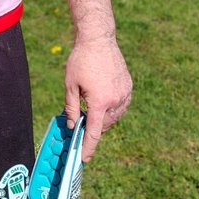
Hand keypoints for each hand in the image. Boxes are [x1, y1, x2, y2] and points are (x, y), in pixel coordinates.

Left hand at [63, 35, 131, 162]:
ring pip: (114, 116)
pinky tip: (102, 99)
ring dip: (102, 117)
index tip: (84, 158)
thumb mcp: (69, 84)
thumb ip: (70, 107)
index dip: (88, 147)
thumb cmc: (80, 60)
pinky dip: (111, 108)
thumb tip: (71, 124)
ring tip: (90, 107)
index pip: (94, 132)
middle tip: (80, 121)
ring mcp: (125, 94)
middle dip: (93, 127)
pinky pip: (121, 105)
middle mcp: (116, 101)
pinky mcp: (129, 88)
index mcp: (100, 102)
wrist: (98, 40)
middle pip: (104, 124)